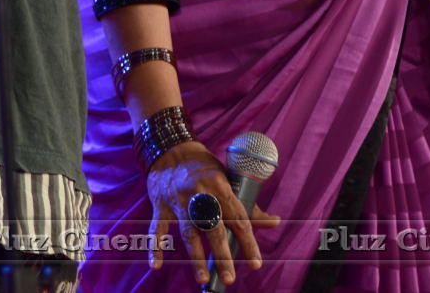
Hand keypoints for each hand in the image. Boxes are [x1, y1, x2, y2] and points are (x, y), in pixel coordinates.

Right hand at [147, 140, 278, 284]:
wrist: (171, 150)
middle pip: (213, 228)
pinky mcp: (160, 205)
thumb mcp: (228, 179)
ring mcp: (178, 201)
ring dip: (195, 257)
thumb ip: (248, 206)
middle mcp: (199, 194)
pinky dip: (155, 246)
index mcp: (219, 186)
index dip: (248, 242)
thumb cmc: (205, 168)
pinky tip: (156, 265)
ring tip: (203, 279)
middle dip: (221, 254)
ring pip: (188, 232)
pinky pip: (157, 228)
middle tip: (230, 277)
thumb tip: (274, 222)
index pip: (238, 218)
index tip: (255, 263)